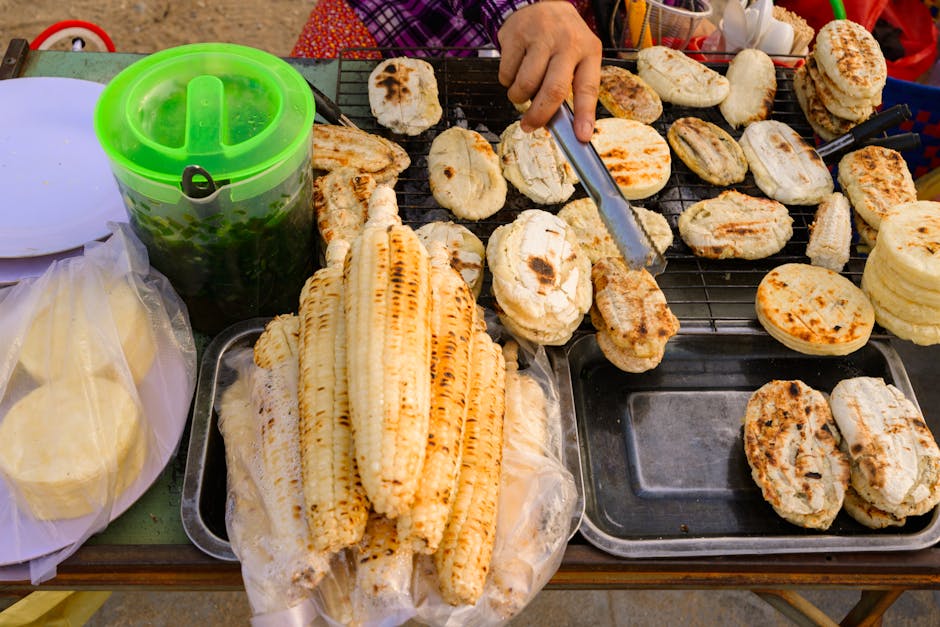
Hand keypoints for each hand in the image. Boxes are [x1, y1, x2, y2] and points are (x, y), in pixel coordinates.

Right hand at [497, 1, 601, 141]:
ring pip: (525, 84)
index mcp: (588, 50)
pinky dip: (507, 81)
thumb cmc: (561, 40)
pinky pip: (506, 74)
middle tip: (529, 126)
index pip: (587, 88)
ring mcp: (541, 37)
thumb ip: (572, 88)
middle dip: (540, 116)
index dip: (584, 115)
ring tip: (522, 91)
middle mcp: (567, 42)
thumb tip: (565, 128)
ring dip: (519, 98)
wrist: (542, 3)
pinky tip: (515, 69)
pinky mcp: (516, 35)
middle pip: (553, 90)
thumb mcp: (577, 57)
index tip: (581, 137)